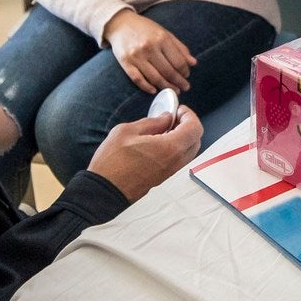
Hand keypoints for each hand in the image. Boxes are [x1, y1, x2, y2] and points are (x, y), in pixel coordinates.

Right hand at [86, 108, 203, 202]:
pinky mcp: (165, 178)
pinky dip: (176, 148)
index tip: (177, 109)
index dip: (189, 115)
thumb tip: (165, 118)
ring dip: (182, 137)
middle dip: (188, 125)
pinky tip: (158, 143)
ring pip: (189, 150)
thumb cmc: (112, 162)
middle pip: (196, 139)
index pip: (194, 128)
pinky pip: (179, 159)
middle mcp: (176, 161)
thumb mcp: (127, 131)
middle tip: (172, 118)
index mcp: (170, 147)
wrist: (105, 190)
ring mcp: (171, 172)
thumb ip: (151, 123)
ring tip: (163, 129)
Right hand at [104, 9, 195, 94]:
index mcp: (161, 39)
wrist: (120, 24)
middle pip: (168, 71)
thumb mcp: (165, 33)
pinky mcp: (126, 62)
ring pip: (155, 78)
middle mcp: (149, 47)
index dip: (185, 71)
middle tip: (184, 88)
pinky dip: (147, 87)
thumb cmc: (145, 29)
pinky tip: (154, 90)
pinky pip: (138, 79)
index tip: (187, 75)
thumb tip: (193, 63)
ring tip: (173, 91)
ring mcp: (137, 56)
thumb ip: (180, 48)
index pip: (178, 61)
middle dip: (178, 82)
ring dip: (166, 87)